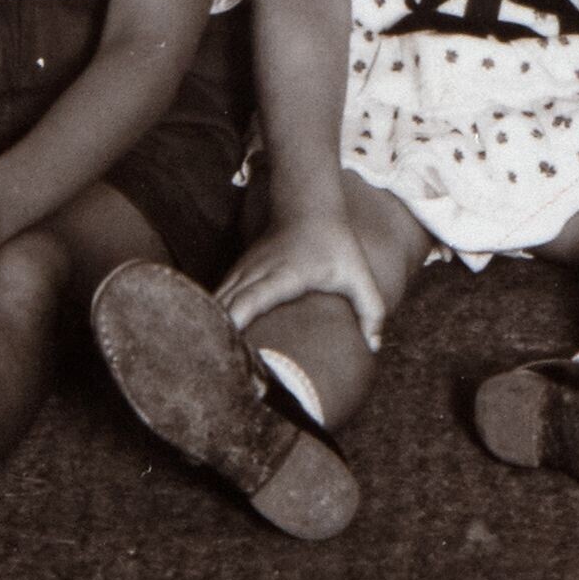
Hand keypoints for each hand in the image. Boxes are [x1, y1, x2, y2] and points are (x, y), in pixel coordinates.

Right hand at [219, 201, 386, 348]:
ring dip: (209, 328)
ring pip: (217, 301)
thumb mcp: (359, 274)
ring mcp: (243, 270)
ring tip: (204, 362)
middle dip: (215, 337)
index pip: (250, 301)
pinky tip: (207, 339)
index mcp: (283, 276)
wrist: (308, 204)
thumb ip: (371, 310)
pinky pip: (218, 297)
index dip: (233, 323)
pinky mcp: (238, 271)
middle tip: (212, 375)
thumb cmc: (335, 243)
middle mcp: (256, 273)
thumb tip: (374, 346)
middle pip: (226, 306)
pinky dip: (211, 316)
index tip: (225, 351)